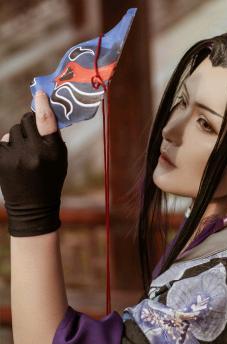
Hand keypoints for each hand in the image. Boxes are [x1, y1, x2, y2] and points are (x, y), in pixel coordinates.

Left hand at [0, 91, 67, 236]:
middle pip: (26, 120)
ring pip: (13, 130)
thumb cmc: (50, 179)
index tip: (40, 93)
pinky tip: (14, 161)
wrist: (33, 206)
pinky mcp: (1, 160)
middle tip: (33, 139)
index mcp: (54, 151)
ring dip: (18, 137)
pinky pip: (3, 140)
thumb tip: (40, 111)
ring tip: (24, 156)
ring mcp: (16, 156)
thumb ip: (52, 137)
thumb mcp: (60, 159)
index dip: (42, 105)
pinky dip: (8, 147)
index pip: (46, 121)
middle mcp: (35, 152)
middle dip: (29, 125)